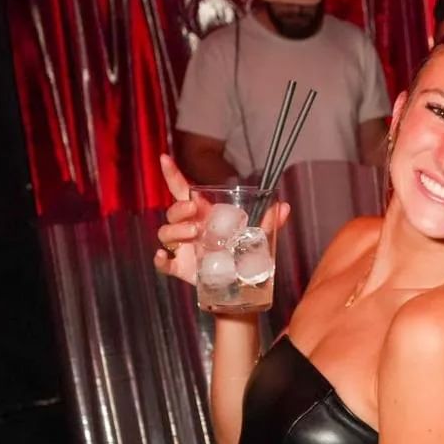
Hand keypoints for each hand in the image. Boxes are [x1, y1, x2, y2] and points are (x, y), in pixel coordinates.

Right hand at [153, 152, 288, 289]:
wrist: (238, 286)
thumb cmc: (242, 254)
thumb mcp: (256, 236)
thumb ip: (268, 221)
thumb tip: (284, 206)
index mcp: (203, 214)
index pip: (182, 190)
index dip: (172, 173)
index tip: (164, 157)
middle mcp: (188, 228)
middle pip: (172, 211)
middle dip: (179, 208)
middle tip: (194, 211)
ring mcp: (182, 248)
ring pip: (165, 233)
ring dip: (176, 230)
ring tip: (194, 233)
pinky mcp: (179, 267)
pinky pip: (161, 262)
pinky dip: (159, 259)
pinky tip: (164, 257)